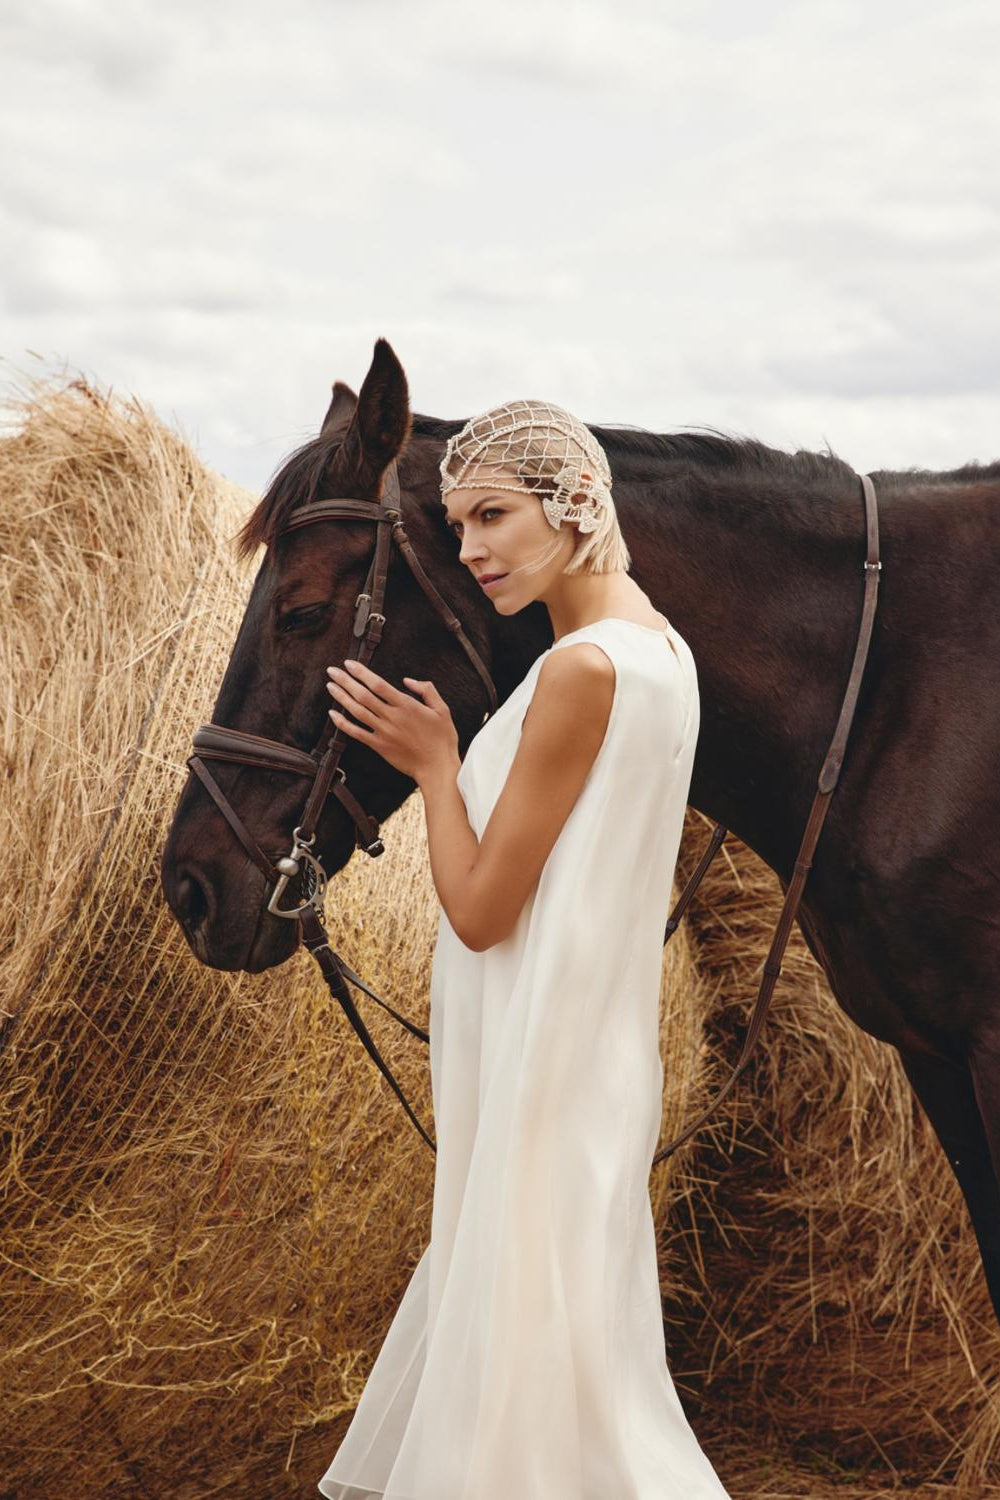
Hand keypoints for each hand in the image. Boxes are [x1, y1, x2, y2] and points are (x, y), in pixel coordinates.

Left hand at [326, 658, 458, 782]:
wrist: (437, 768)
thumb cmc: (442, 738)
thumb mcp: (442, 709)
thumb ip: (426, 690)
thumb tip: (407, 680)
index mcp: (406, 705)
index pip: (378, 685)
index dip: (362, 673)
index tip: (350, 664)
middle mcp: (392, 717)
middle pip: (363, 695)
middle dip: (346, 681)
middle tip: (332, 670)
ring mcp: (383, 732)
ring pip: (357, 711)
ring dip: (342, 698)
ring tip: (330, 686)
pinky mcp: (379, 746)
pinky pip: (356, 733)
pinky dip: (343, 724)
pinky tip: (332, 715)